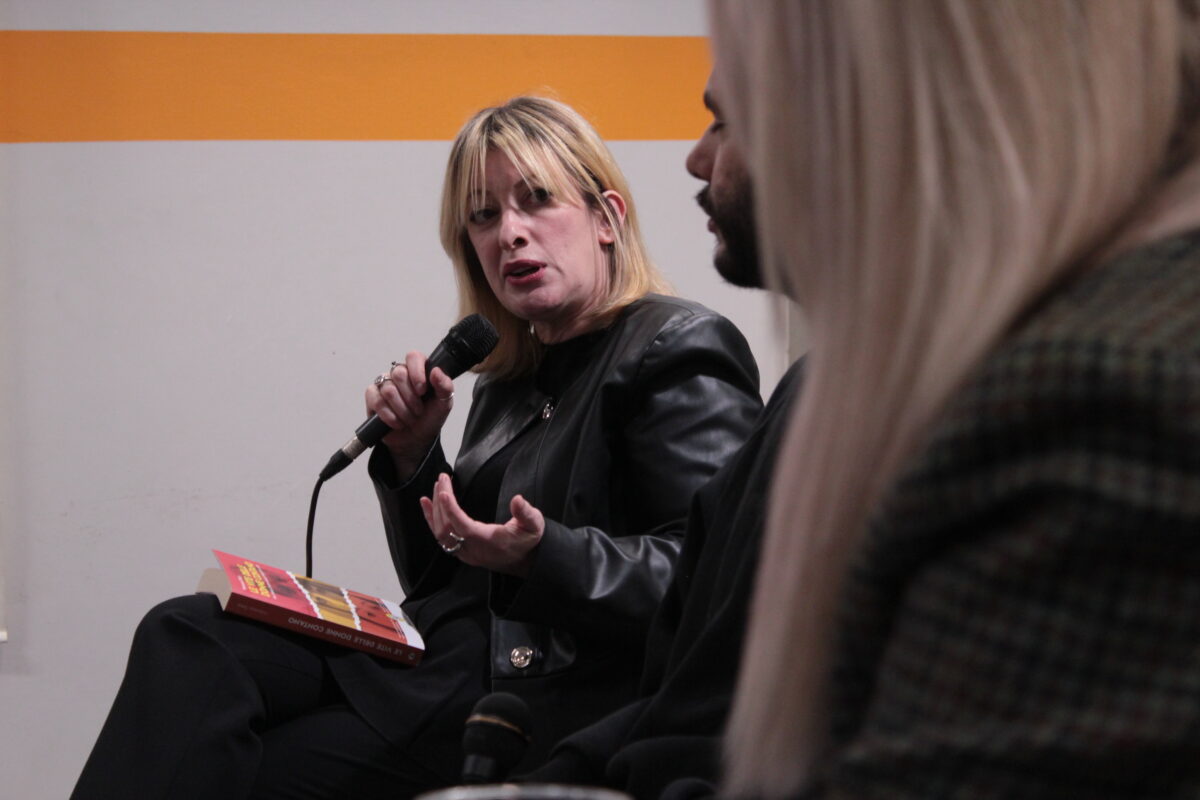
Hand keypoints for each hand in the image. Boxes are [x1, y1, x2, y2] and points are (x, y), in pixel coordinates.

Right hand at [365, 351, 454, 478]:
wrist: (416, 440)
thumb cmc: (429, 418)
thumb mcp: (444, 404)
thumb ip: (445, 386)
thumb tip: (436, 371)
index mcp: (418, 371)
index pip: (413, 357)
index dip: (417, 372)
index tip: (423, 390)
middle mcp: (399, 374)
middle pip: (399, 374)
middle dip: (411, 398)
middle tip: (418, 410)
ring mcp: (384, 385)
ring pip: (389, 390)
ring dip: (402, 410)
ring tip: (409, 418)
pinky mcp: (372, 397)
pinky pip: (377, 401)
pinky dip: (389, 416)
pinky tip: (396, 422)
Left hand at [419, 473, 544, 576]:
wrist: (525, 561)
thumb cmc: (528, 541)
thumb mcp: (534, 525)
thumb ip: (526, 513)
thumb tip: (517, 500)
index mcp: (489, 542)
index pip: (465, 527)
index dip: (452, 511)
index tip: (444, 492)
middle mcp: (473, 550)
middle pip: (448, 527)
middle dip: (442, 502)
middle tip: (443, 478)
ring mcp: (465, 552)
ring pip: (441, 533)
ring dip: (435, 509)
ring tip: (436, 487)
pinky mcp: (461, 551)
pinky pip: (441, 537)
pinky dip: (431, 519)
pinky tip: (427, 504)